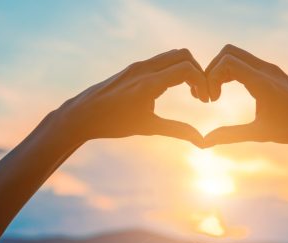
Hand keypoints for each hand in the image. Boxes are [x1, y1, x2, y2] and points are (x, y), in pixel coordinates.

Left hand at [60, 49, 208, 146]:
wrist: (83, 114)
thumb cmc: (113, 123)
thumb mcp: (148, 128)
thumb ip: (177, 130)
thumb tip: (202, 141)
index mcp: (148, 83)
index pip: (186, 69)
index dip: (202, 82)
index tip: (204, 101)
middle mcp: (144, 69)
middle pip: (183, 55)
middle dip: (198, 72)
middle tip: (200, 95)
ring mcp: (138, 65)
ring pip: (172, 55)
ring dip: (187, 69)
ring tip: (191, 93)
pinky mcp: (134, 67)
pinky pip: (161, 60)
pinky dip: (174, 69)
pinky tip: (173, 89)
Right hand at [203, 45, 287, 146]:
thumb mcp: (260, 133)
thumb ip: (231, 135)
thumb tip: (205, 143)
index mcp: (263, 82)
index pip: (227, 62)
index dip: (211, 78)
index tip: (211, 101)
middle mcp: (266, 69)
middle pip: (228, 52)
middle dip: (212, 70)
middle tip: (209, 95)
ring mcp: (269, 68)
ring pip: (235, 55)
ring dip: (220, 70)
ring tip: (215, 95)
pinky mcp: (271, 72)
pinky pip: (244, 62)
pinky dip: (230, 72)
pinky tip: (226, 93)